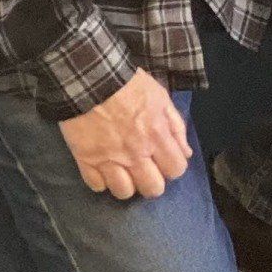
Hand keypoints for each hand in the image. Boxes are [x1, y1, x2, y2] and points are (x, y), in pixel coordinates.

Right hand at [58, 69, 192, 199]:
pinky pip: (97, 186)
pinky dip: (101, 181)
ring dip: (126, 184)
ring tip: (123, 172)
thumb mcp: (161, 98)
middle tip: (145, 171)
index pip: (176, 170)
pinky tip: (103, 170)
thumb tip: (185, 153)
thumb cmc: (130, 85)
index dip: (172, 167)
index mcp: (157, 136)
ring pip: (124, 193)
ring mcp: (110, 160)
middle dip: (152, 182)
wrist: (90, 78)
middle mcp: (136, 153)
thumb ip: (176, 126)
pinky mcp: (86, 160)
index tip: (164, 160)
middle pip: (152, 189)